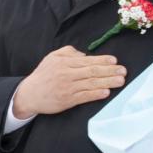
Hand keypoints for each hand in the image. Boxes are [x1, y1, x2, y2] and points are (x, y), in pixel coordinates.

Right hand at [12, 46, 126, 119]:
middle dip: (109, 71)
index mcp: (64, 62)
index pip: (87, 61)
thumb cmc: (42, 75)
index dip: (102, 61)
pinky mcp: (67, 100)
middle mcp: (66, 74)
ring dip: (107, 82)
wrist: (29, 94)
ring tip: (120, 81)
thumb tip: (85, 55)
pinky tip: (106, 92)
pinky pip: (84, 96)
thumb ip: (68, 52)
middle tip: (123, 71)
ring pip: (91, 83)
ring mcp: (67, 88)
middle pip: (92, 71)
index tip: (114, 61)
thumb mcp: (52, 57)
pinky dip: (96, 94)